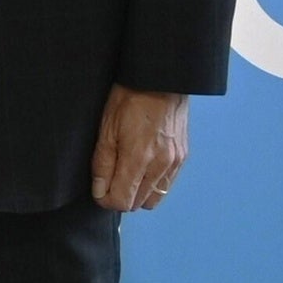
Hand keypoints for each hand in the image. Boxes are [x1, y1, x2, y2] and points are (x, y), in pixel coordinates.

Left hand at [92, 87, 189, 211]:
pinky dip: (153, 184)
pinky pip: (167, 185)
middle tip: (110, 179)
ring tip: (127, 174)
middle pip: (137, 203)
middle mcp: (161, 165)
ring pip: (154, 198)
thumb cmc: (130, 97)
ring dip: (138, 193)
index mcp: (139, 158)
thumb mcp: (107, 128)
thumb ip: (103, 164)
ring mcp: (175, 162)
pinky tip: (143, 168)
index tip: (99, 189)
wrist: (160, 79)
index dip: (105, 199)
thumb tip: (100, 191)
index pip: (122, 201)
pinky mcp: (182, 156)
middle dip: (121, 196)